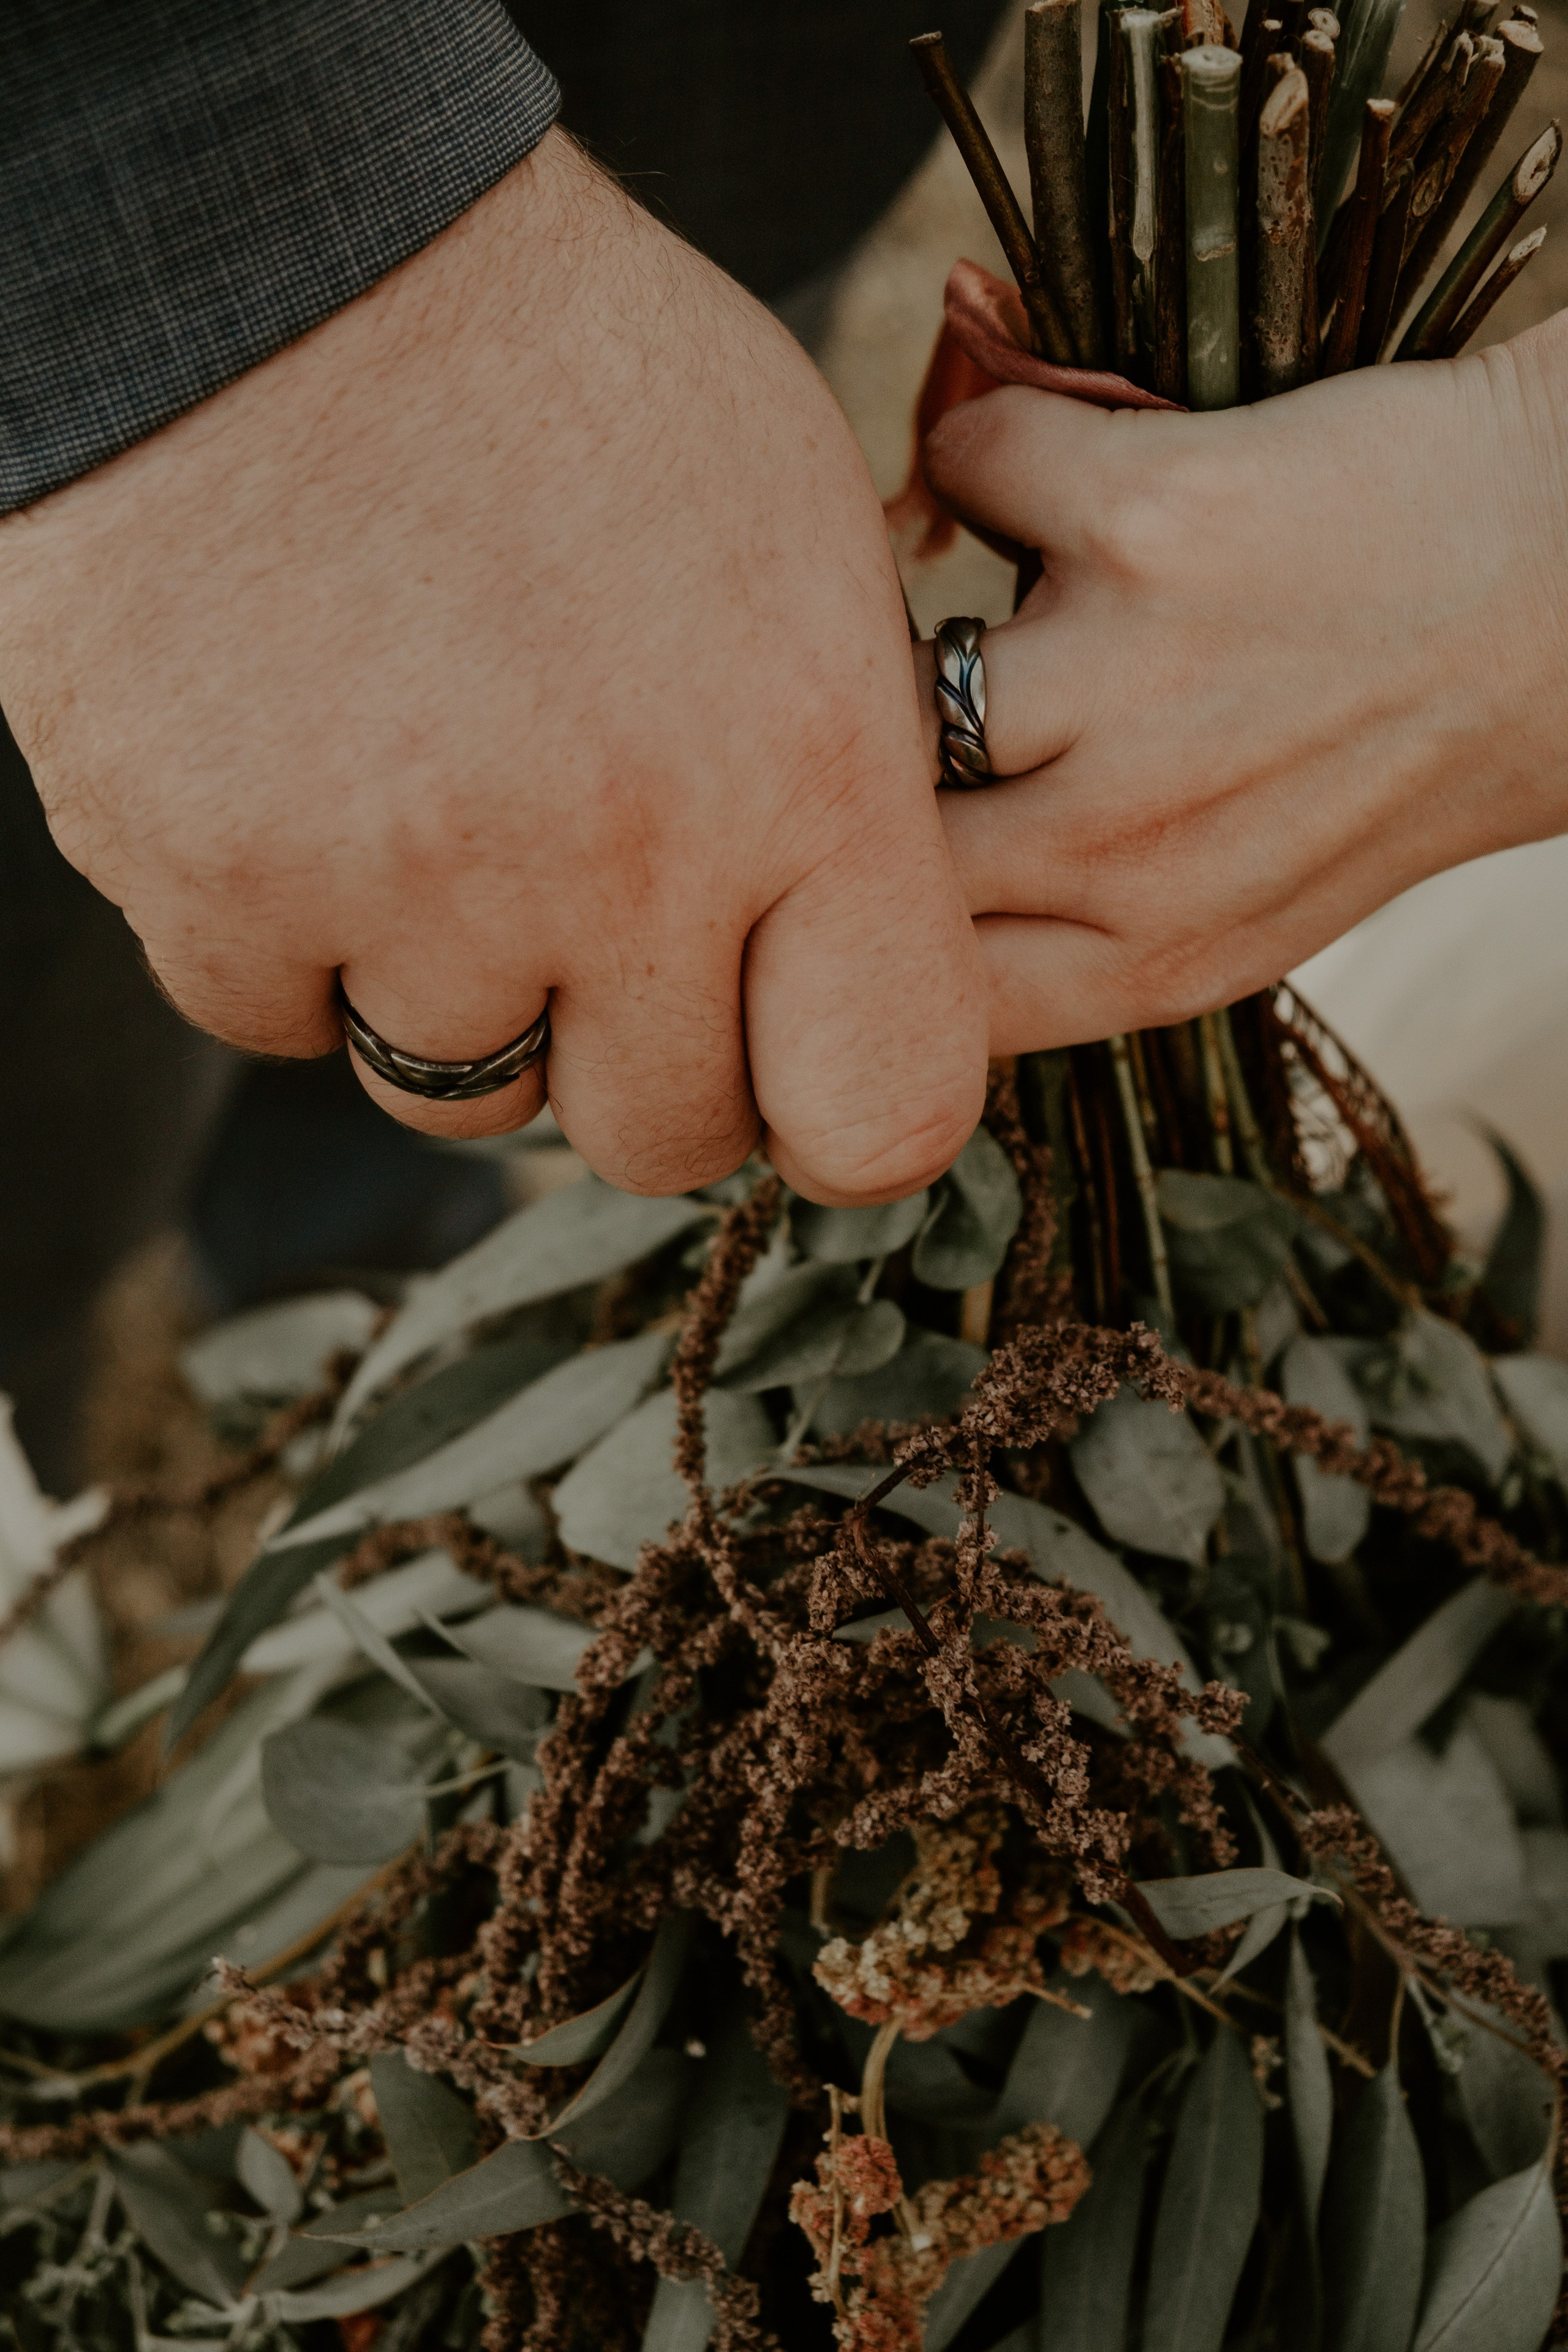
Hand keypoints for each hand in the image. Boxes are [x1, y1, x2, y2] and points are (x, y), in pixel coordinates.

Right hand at [0, 132, 985, 1203]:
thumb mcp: (798, 535)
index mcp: (806, 767)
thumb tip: (853, 953)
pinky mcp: (219, 882)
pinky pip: (290, 1023)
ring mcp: (407, 884)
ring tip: (438, 800)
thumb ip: (840, 779)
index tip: (793, 1048)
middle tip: (589, 896)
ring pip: (461, 1094)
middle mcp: (620, 857)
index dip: (838, 1104)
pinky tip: (313, 785)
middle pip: (659, 1136)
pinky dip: (301, 942)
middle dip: (630, 1045)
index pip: (885, 1115)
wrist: (280, 248)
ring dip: (460, 991)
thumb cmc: (569, 379)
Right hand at [916, 317, 1567, 1052]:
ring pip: (880, 671)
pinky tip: (1052, 467)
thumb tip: (903, 901)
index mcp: (1152, 961)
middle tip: (877, 704)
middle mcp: (1130, 851)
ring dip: (890, 604)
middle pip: (869, 845)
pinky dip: (984, 447)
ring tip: (961, 577)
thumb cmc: (1400, 742)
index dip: (853, 941)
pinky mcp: (1154, 524)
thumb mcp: (1244, 904)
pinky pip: (969, 466)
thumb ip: (1086, 927)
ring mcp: (1133, 691)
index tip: (844, 873)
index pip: (914, 1001)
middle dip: (847, 774)